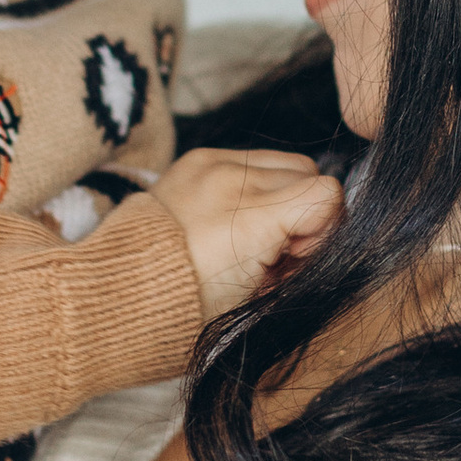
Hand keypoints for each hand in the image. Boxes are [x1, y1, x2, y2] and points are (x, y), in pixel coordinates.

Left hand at [150, 145, 344, 321]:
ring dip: (280, 195)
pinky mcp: (200, 157)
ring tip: (252, 230)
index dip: (322, 230)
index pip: (327, 194)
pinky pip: (252, 157)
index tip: (293, 257)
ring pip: (285, 162)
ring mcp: (213, 163)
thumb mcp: (262, 295)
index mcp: (250, 222)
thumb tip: (318, 235)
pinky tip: (234, 215)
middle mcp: (232, 182)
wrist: (133, 286)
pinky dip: (254, 184)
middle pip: (310, 174)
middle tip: (274, 248)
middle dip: (302, 212)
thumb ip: (301, 261)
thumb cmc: (197, 304)